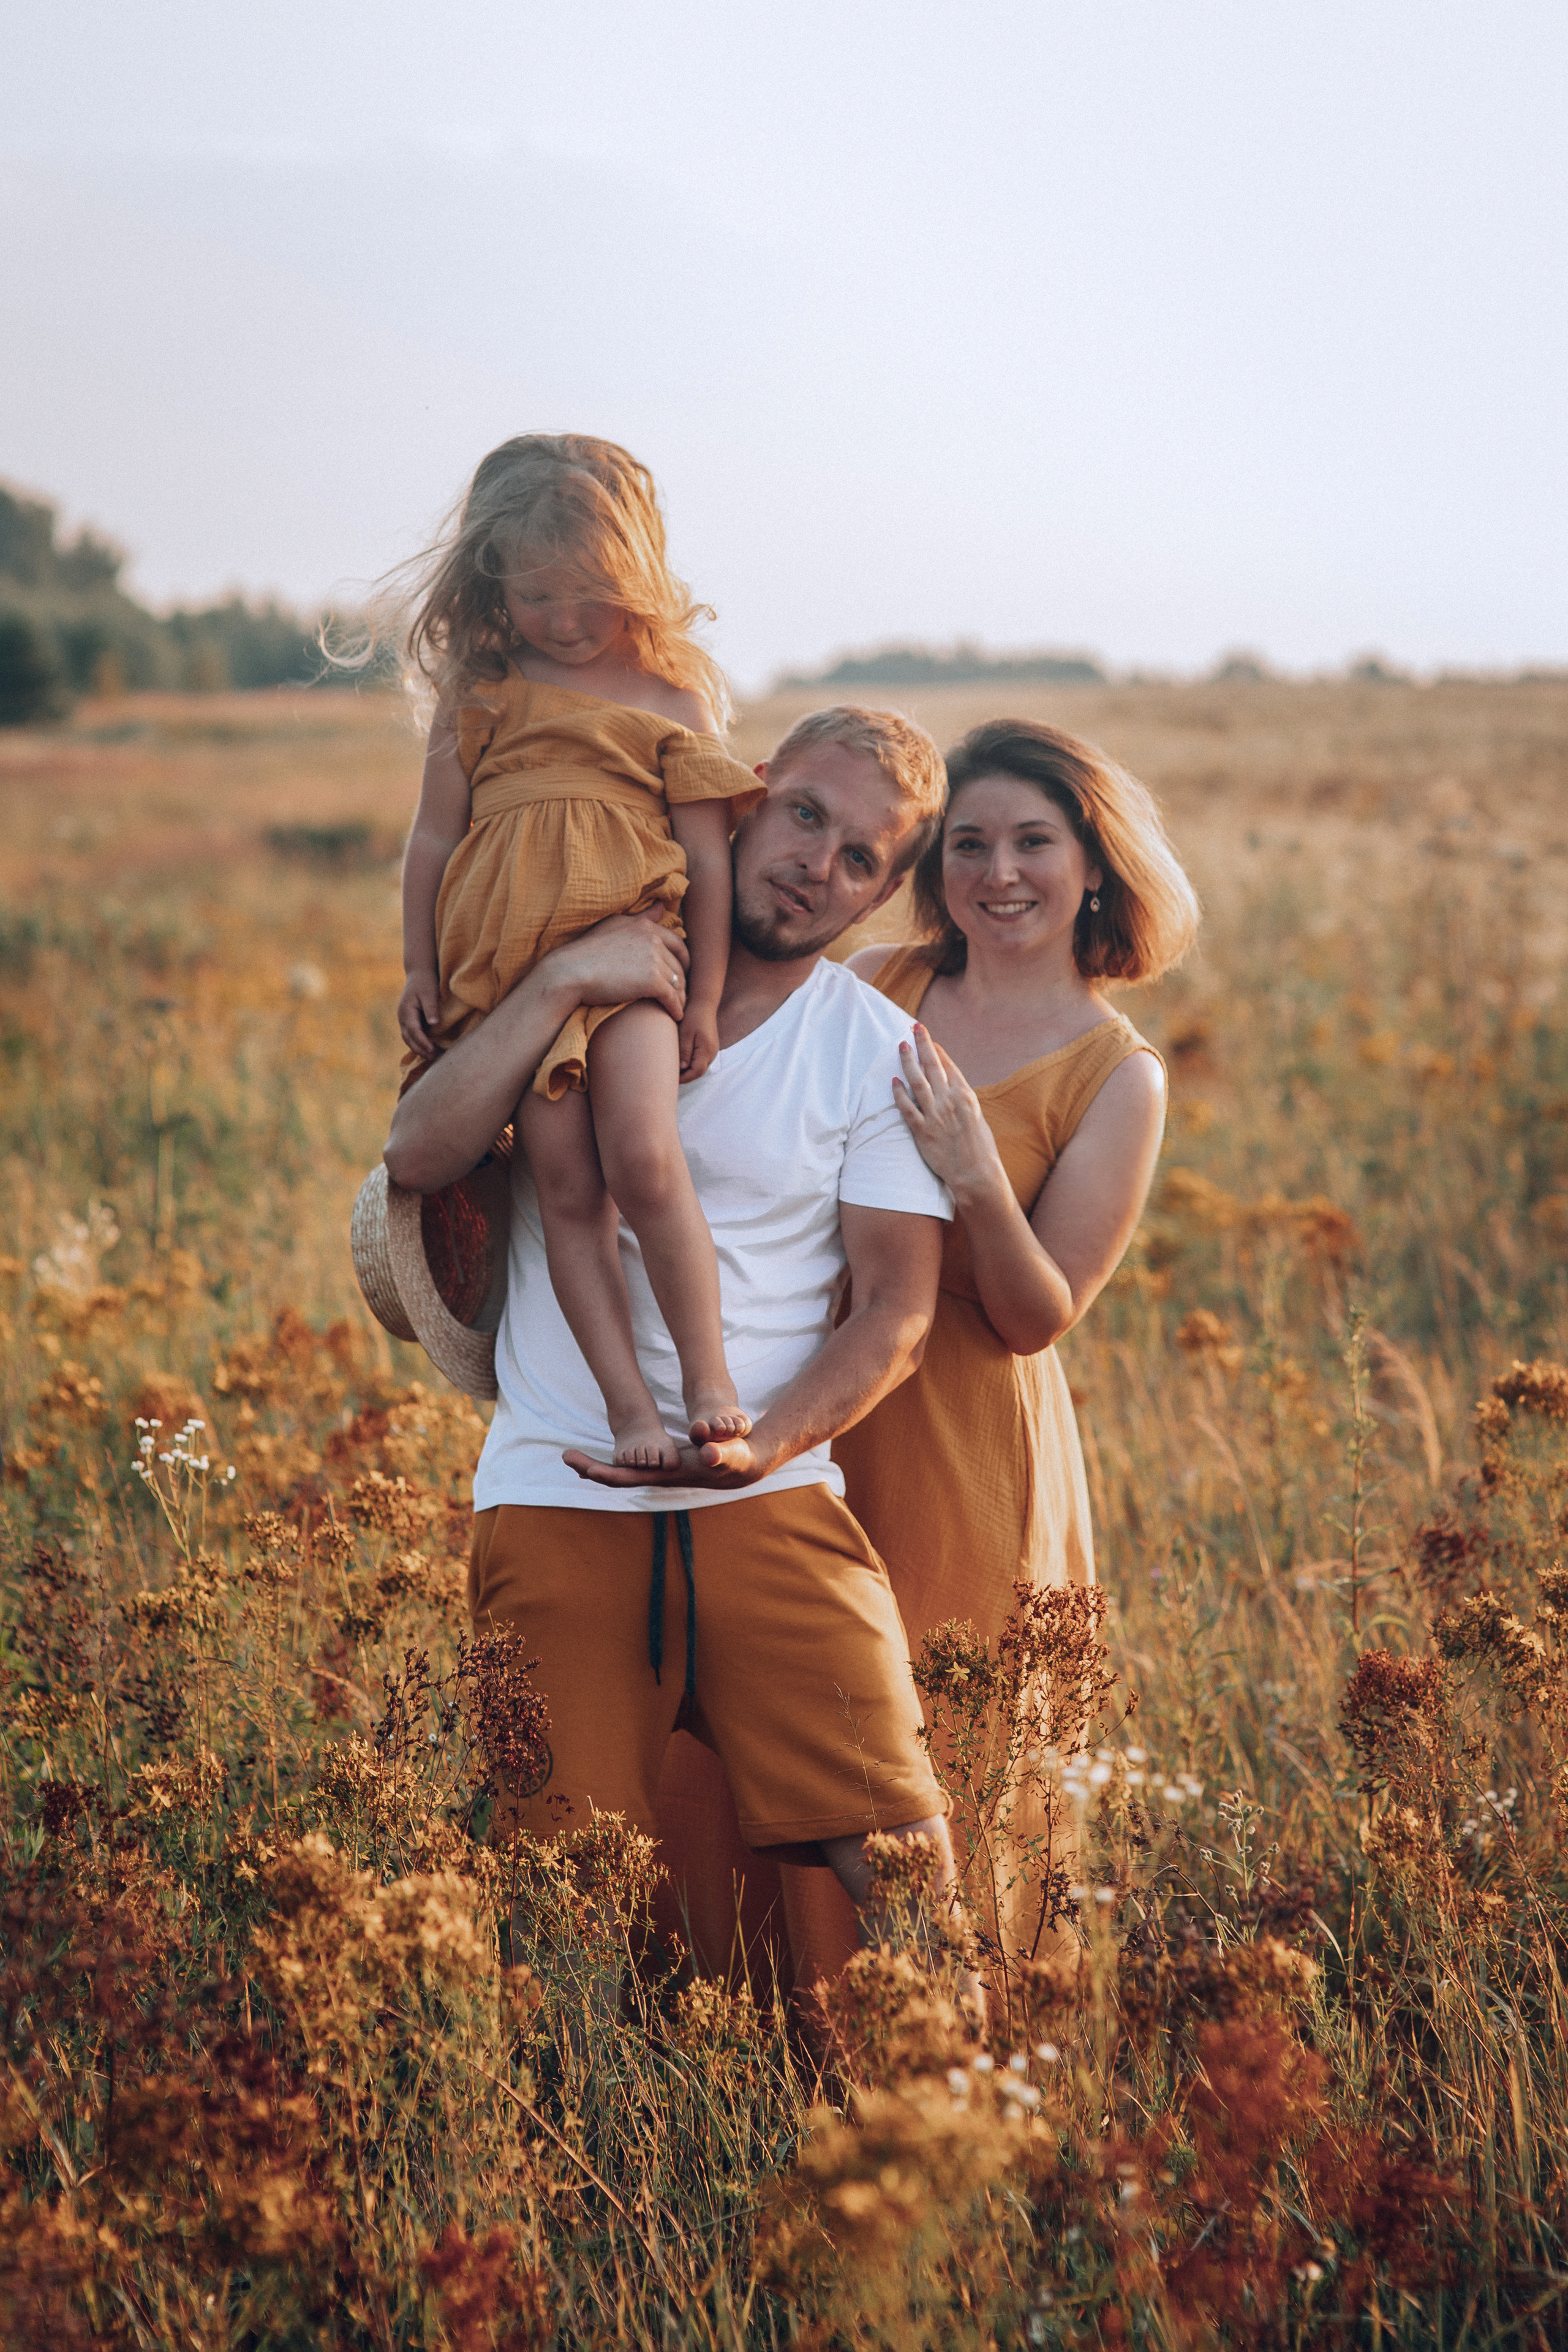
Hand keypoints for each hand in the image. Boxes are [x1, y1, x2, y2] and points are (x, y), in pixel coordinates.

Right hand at [398, 969, 441, 1059]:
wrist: (418, 973)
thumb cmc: (425, 982)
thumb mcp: (429, 993)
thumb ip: (431, 1009)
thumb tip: (433, 1024)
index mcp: (406, 1011)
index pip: (414, 1031)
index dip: (423, 1042)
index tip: (433, 1050)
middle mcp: (402, 1017)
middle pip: (409, 1038)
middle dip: (420, 1049)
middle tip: (433, 1057)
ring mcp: (404, 1019)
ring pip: (408, 1038)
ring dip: (418, 1048)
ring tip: (432, 1056)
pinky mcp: (409, 1019)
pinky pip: (411, 1034)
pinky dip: (418, 1042)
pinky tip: (428, 1047)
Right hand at [547, 914, 688, 1023]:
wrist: (571, 972)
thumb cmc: (586, 952)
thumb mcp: (614, 926)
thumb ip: (640, 918)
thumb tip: (662, 905)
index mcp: (644, 926)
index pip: (677, 942)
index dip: (682, 958)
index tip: (680, 970)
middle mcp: (652, 939)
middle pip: (679, 963)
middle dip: (682, 978)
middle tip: (680, 991)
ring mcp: (654, 960)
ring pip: (678, 981)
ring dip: (680, 996)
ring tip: (677, 1006)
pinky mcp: (653, 982)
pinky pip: (673, 997)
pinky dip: (676, 1008)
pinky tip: (675, 1015)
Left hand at [562, 1429, 768, 1489]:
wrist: (740, 1466)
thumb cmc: (737, 1459)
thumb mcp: (732, 1454)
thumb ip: (722, 1453)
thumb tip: (708, 1454)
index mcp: (666, 1475)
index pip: (629, 1477)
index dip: (605, 1472)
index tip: (584, 1467)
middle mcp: (656, 1476)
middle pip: (615, 1478)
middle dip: (590, 1468)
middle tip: (565, 1455)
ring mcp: (655, 1471)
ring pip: (619, 1472)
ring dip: (595, 1466)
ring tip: (572, 1456)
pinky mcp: (658, 1465)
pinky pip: (628, 1466)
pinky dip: (610, 1462)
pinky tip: (599, 1456)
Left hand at [678, 1004, 719, 1082]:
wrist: (703, 1004)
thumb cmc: (693, 1017)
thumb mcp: (685, 1034)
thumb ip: (685, 1052)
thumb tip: (682, 1069)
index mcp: (707, 1050)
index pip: (697, 1072)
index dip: (685, 1078)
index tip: (671, 1079)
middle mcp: (712, 1053)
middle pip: (699, 1072)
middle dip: (686, 1076)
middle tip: (670, 1076)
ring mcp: (712, 1050)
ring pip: (700, 1067)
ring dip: (689, 1070)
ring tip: (674, 1070)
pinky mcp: (709, 1047)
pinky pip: (701, 1060)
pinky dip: (692, 1064)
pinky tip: (682, 1061)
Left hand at [893, 1023, 1006, 1202]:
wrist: (976, 1173)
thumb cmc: (979, 1147)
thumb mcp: (976, 1116)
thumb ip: (961, 1099)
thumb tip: (950, 1084)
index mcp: (966, 1096)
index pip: (948, 1066)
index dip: (937, 1050)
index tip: (928, 1037)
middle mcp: (949, 1102)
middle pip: (932, 1067)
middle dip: (923, 1044)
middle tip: (914, 1027)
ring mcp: (934, 1116)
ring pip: (917, 1082)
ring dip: (908, 1061)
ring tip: (901, 1046)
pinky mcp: (922, 1131)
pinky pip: (906, 1108)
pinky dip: (899, 1093)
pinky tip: (893, 1080)